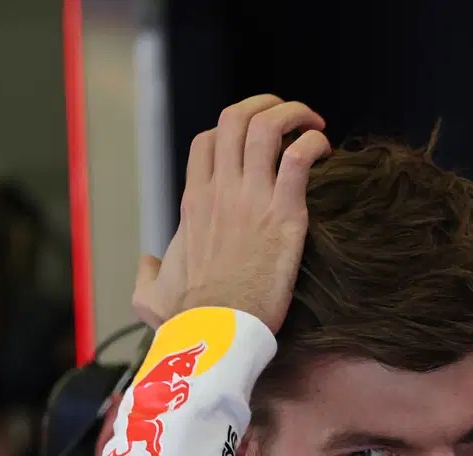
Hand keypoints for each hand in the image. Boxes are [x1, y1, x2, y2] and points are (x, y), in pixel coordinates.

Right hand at [132, 94, 330, 332]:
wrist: (216, 333)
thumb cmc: (188, 320)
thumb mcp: (152, 295)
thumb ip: (147, 275)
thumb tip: (148, 262)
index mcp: (194, 203)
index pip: (208, 141)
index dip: (234, 129)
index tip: (259, 143)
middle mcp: (220, 192)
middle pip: (236, 118)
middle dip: (267, 105)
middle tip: (291, 117)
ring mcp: (250, 200)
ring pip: (266, 126)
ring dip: (294, 115)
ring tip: (314, 124)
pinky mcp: (283, 216)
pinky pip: (298, 158)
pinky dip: (314, 144)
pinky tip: (325, 150)